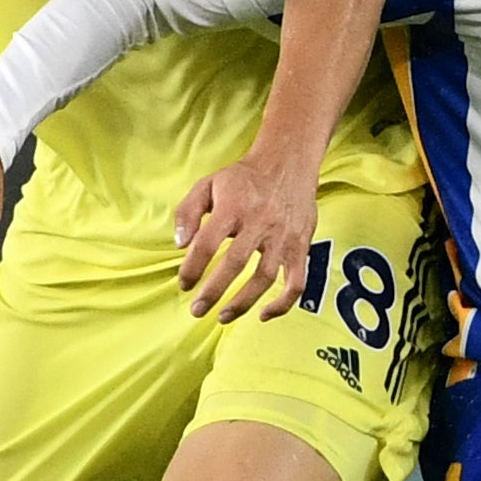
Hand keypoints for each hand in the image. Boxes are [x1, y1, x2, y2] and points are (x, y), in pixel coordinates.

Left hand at [176, 152, 317, 322]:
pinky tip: (264, 314)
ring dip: (242, 302)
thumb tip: (179, 245)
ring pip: (264, 278)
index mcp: (233, 207)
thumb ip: (187, 212)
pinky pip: (296, 282)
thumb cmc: (244, 179)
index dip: (192, 268)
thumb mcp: (208, 185)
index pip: (206, 244)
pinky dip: (282, 304)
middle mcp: (259, 223)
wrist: (288, 163)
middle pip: (234, 264)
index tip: (184, 283)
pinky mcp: (300, 246)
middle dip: (213, 292)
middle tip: (196, 309)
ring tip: (223, 316)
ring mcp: (283, 237)